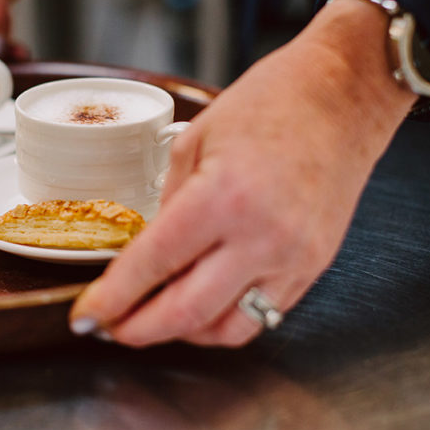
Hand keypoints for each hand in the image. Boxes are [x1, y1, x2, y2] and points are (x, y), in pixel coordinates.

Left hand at [69, 0, 417, 346]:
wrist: (343, 95)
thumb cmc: (272, 102)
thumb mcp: (195, 140)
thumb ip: (168, 202)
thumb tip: (147, 253)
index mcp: (221, 196)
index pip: (152, 265)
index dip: (112, 298)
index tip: (85, 314)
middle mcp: (260, 237)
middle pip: (185, 314)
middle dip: (136, 330)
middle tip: (109, 327)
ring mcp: (293, 258)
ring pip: (227, 330)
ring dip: (181, 334)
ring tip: (154, 318)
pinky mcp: (313, 266)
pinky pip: (264, 317)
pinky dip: (224, 322)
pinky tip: (201, 306)